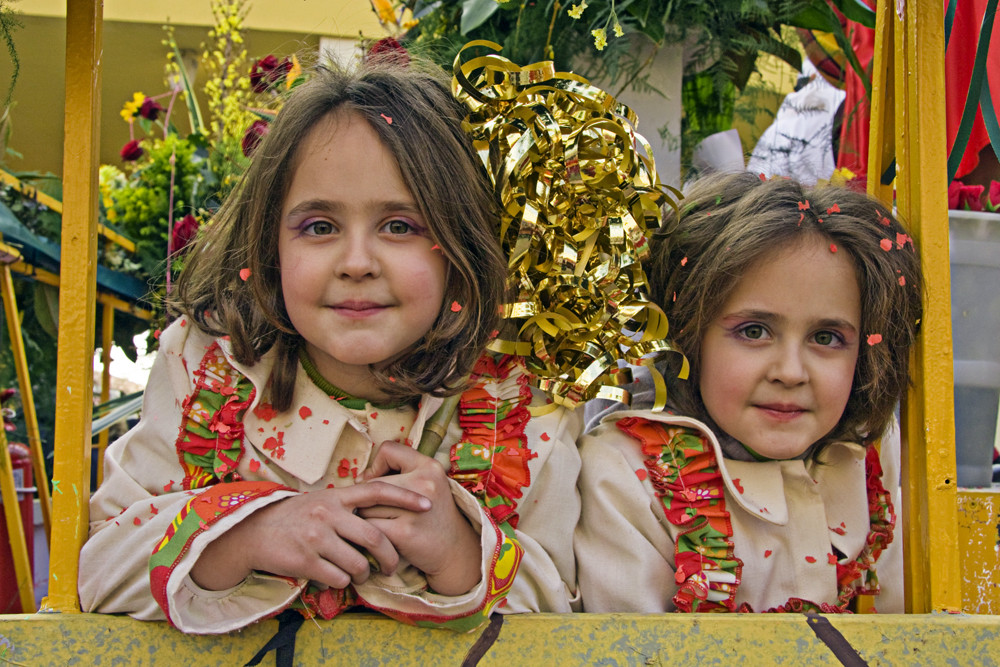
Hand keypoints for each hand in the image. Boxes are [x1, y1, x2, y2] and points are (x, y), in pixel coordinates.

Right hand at [189, 482, 430, 590]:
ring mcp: (316, 537)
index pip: (377, 490)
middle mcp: (328, 513)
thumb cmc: (295, 516)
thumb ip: (349, 503)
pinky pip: (338, 578)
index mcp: (336, 496)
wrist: (254, 532)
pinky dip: (342, 582)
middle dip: (390, 556)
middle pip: (374, 536)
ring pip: (358, 563)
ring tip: (362, 575)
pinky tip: (337, 578)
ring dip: (365, 574)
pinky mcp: (305, 561)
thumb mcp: (322, 501)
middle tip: (393, 565)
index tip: (426, 504)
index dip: (404, 496)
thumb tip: (383, 508)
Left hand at [359, 441, 482, 595]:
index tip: (379, 484)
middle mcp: (424, 483)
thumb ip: (399, 472)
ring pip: (366, 506)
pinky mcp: (404, 532)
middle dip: (369, 501)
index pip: (387, 450)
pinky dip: (371, 534)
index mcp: (429, 466)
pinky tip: (382, 538)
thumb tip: (358, 480)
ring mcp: (414, 508)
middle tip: (380, 513)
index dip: (377, 466)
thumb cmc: (433, 514)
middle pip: (372, 485)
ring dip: (366, 518)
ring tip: (383, 525)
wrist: (454, 549)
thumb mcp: (427, 484)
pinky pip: (369, 527)